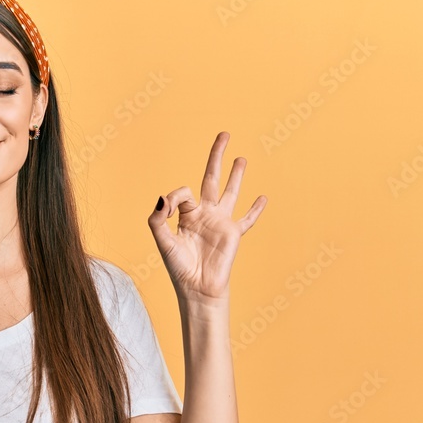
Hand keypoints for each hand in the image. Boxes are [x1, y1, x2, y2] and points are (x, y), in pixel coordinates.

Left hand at [148, 131, 266, 304]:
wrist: (197, 288)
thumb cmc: (178, 267)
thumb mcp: (163, 241)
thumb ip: (158, 218)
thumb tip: (163, 197)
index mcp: (185, 214)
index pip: (184, 192)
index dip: (176, 195)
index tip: (170, 207)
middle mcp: (204, 214)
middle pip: (211, 178)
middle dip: (217, 156)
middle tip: (224, 134)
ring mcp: (221, 222)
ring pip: (231, 192)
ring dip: (237, 174)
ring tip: (241, 158)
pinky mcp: (234, 233)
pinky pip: (247, 219)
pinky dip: (256, 209)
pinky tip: (263, 198)